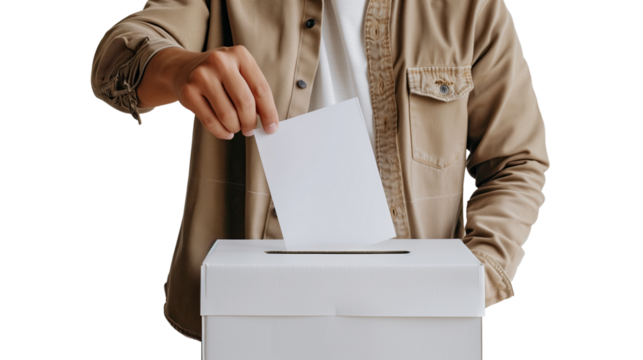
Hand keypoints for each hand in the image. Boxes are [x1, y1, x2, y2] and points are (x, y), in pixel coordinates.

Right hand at [137, 45, 278, 138]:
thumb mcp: (239, 72)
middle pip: (245, 102)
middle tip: (250, 129)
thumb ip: (253, 92)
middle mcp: (220, 62)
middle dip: (250, 122)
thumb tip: (268, 121)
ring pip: (228, 115)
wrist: (182, 68)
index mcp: (240, 55)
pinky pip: (210, 121)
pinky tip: (225, 131)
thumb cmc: (219, 75)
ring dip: (235, 127)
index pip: (261, 89)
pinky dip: (221, 131)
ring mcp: (202, 76)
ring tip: (235, 127)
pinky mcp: (188, 91)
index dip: (269, 112)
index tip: (272, 128)